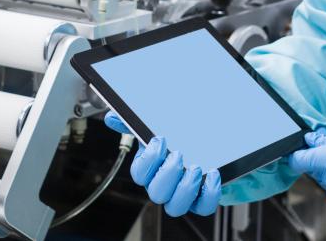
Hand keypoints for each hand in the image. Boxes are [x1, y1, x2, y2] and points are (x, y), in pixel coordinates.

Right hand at [104, 112, 221, 215]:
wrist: (212, 149)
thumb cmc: (181, 140)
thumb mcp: (159, 127)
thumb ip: (137, 123)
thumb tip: (112, 117)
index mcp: (150, 169)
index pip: (139, 173)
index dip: (148, 159)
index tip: (160, 140)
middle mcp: (164, 185)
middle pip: (155, 193)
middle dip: (167, 175)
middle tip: (179, 155)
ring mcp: (182, 195)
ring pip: (175, 207)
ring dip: (185, 189)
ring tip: (195, 168)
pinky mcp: (202, 200)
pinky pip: (203, 207)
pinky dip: (208, 194)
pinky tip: (212, 175)